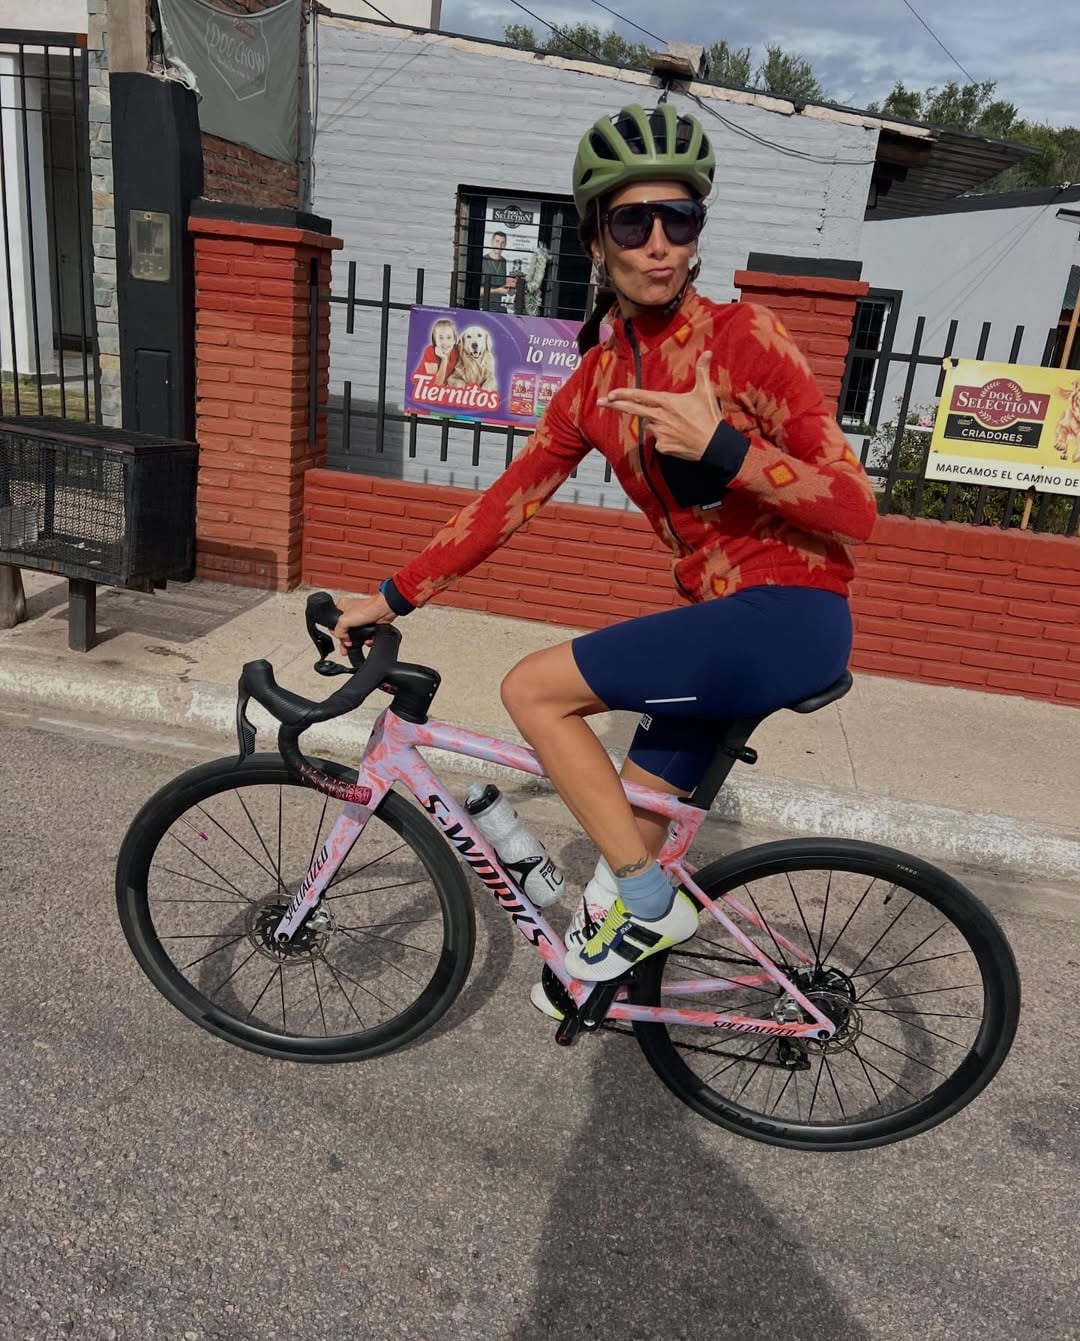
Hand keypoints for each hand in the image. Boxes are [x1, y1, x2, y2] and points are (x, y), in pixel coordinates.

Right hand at [331, 591, 396, 652]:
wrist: (384, 611)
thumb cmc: (368, 608)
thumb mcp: (344, 620)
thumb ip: (338, 631)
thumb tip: (342, 639)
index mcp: (342, 606)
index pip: (334, 623)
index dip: (337, 632)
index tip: (341, 639)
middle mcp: (350, 612)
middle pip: (344, 630)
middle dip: (345, 641)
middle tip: (345, 648)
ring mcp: (359, 618)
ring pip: (354, 634)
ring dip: (356, 642)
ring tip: (355, 647)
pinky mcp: (368, 624)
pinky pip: (364, 635)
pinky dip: (365, 640)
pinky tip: (366, 641)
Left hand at [597, 351, 720, 460]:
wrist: (714, 446)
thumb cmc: (709, 418)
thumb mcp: (706, 392)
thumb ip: (703, 371)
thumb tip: (707, 352)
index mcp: (667, 402)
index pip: (641, 396)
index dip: (624, 395)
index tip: (610, 394)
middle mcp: (660, 417)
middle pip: (633, 410)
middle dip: (614, 405)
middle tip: (600, 402)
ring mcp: (659, 433)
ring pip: (649, 425)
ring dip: (656, 423)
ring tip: (677, 424)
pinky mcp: (662, 447)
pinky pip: (657, 440)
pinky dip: (664, 437)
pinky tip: (678, 437)